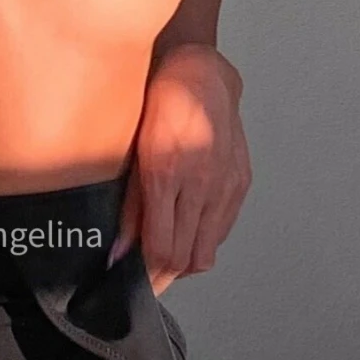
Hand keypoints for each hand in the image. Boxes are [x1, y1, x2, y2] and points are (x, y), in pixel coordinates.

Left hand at [116, 41, 251, 291]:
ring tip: (165, 256)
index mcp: (168, 174)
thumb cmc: (160, 105)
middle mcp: (201, 184)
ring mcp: (226, 185)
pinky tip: (187, 230)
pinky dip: (203, 241)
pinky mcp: (241, 183)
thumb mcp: (133, 153)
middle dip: (164, 277)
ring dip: (185, 262)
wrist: (201, 75)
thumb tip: (118, 252)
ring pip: (208, 251)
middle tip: (147, 279)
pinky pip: (222, 231)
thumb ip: (128, 207)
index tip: (134, 284)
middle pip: (186, 258)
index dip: (148, 276)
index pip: (162, 249)